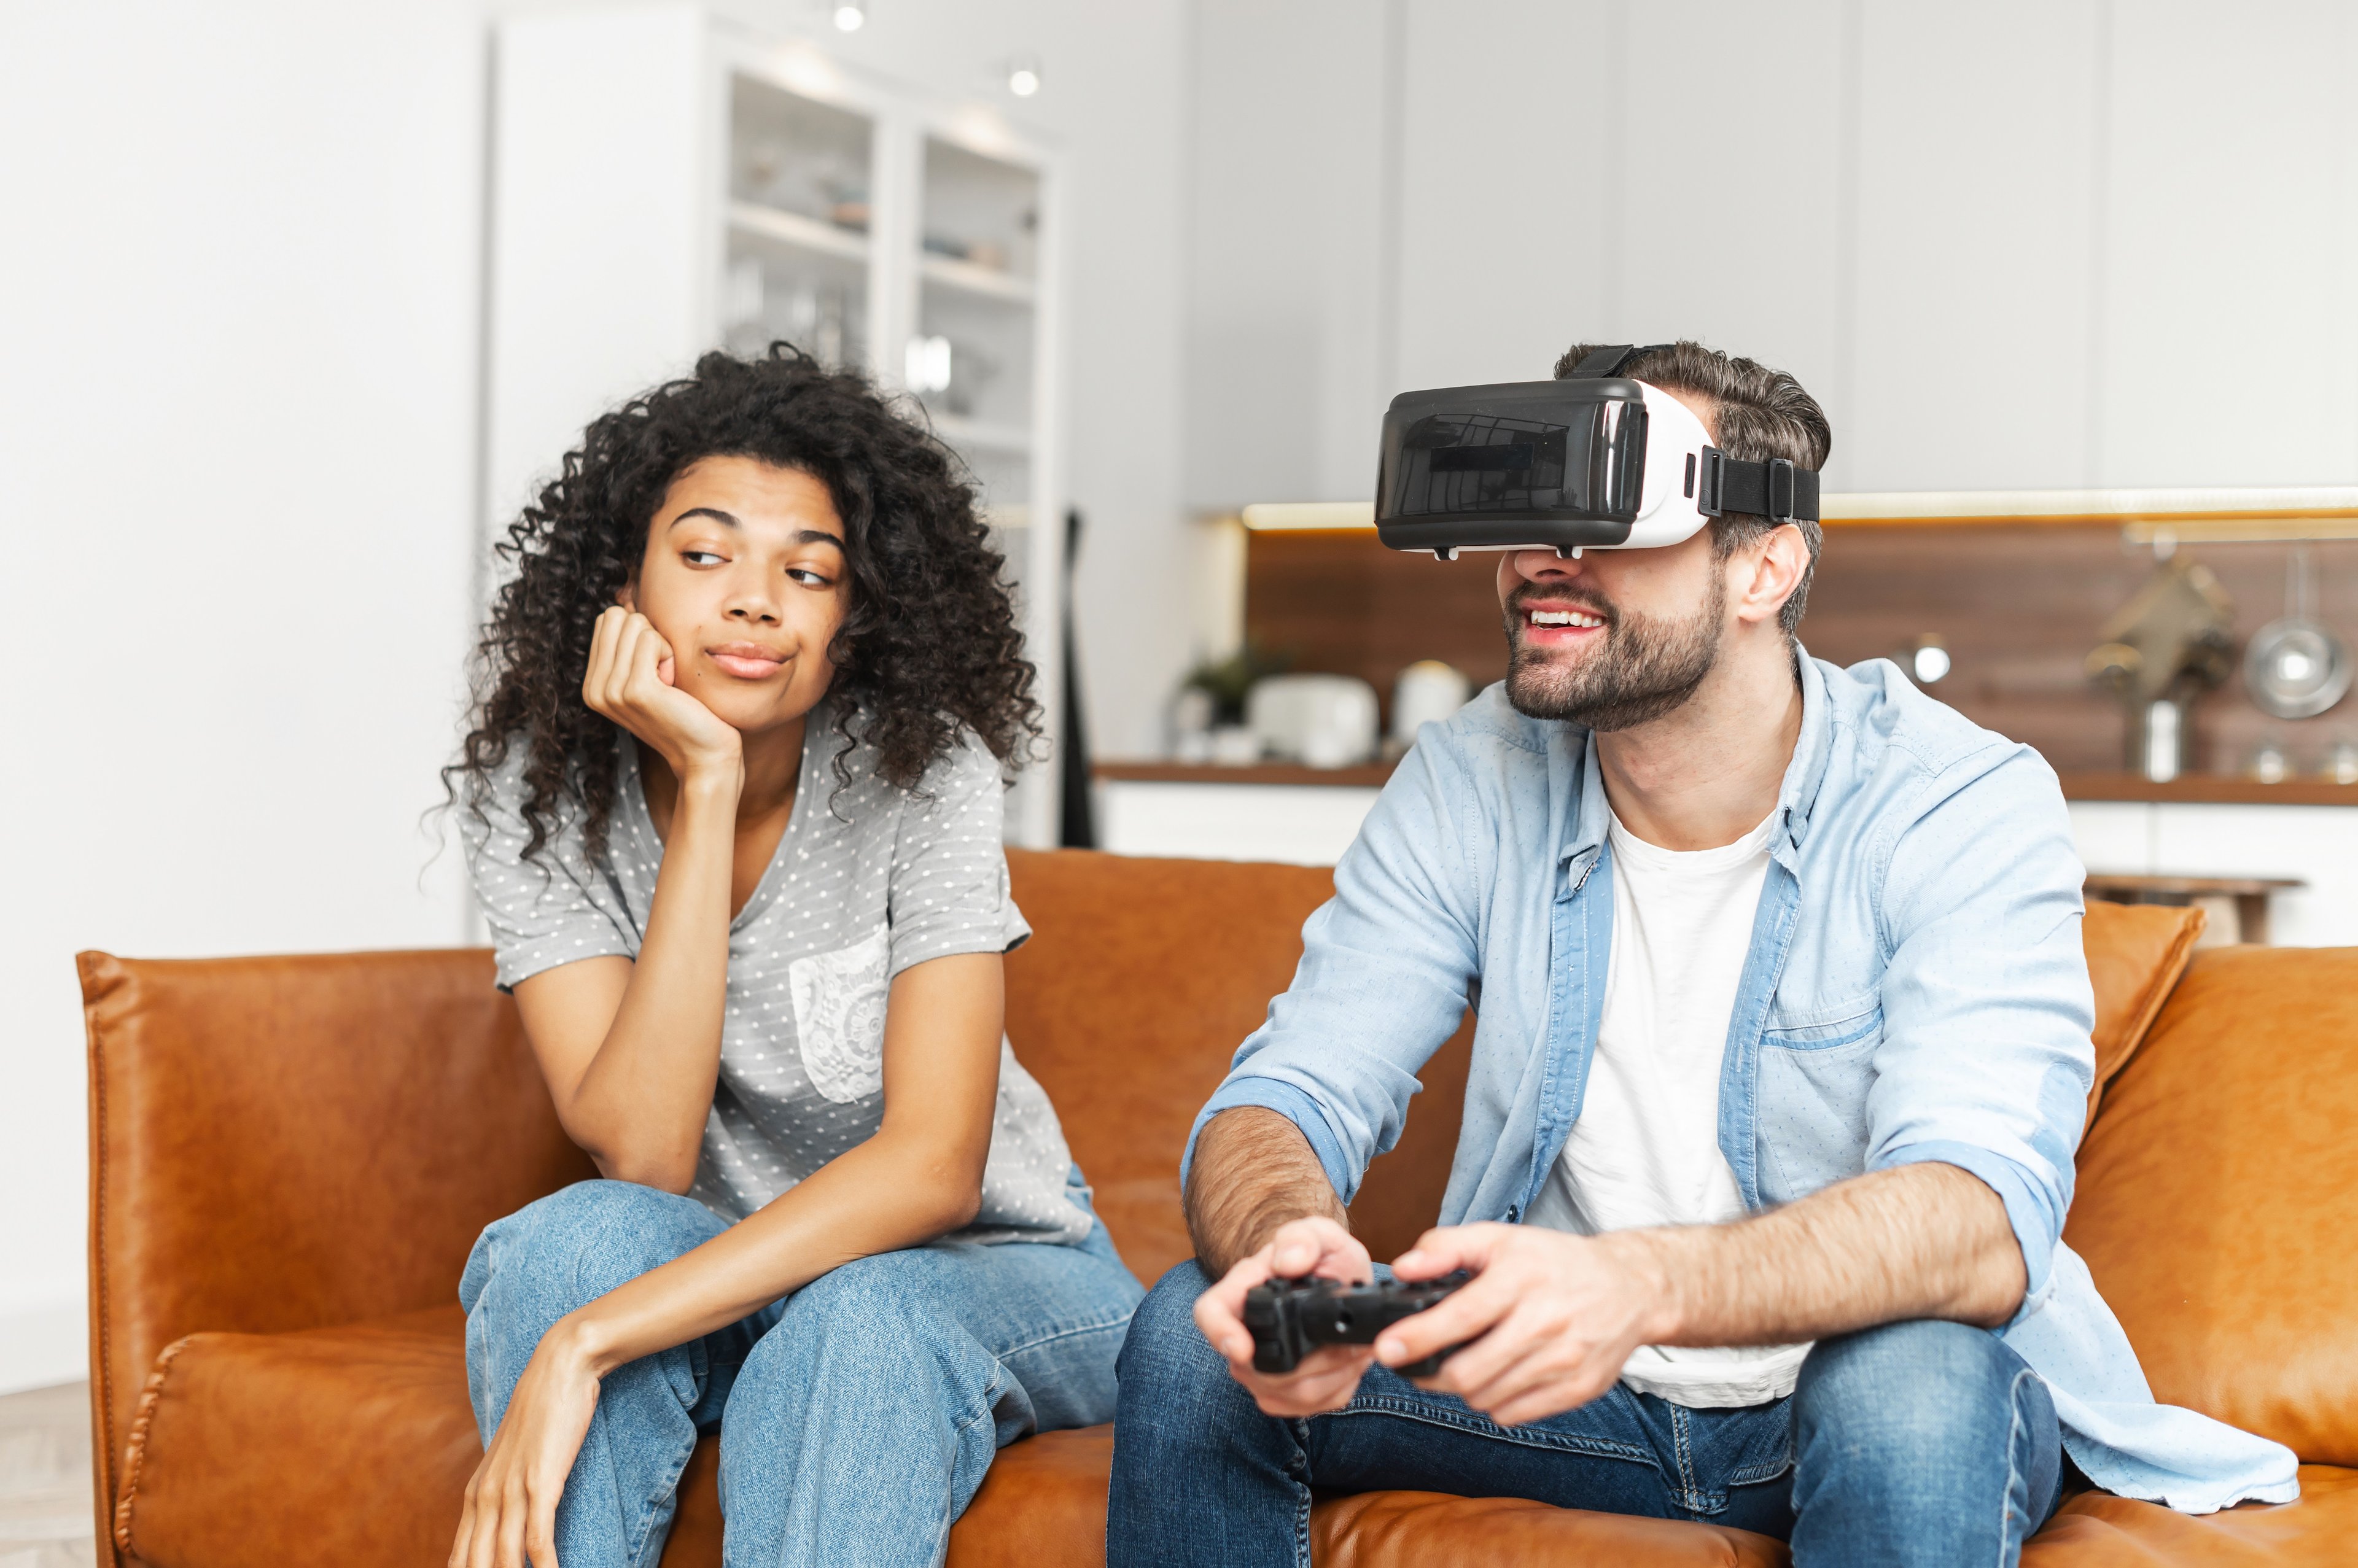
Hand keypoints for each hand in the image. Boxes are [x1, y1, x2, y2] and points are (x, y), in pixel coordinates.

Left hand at [449, 1322, 602, 1567]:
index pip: (459, 1559)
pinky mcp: (540, 1483)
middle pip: (476, 1565)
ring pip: (503, 1559)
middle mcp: (485, 1496)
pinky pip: (537, 1539)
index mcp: (475, 1494)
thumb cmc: (543, 1413)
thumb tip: (511, 1517)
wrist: (559, 1368)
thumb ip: (508, 1490)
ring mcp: (510, 1490)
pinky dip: (543, 1566)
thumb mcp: (516, 1458)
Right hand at [582, 606, 740, 783]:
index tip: (653, 669)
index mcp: (592, 684)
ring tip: (668, 682)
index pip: (606, 621)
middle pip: (617, 617)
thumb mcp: (646, 676)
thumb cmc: (684, 710)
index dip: (639, 634)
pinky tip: (674, 685)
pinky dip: (670, 654)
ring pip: (636, 625)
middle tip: (663, 673)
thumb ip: (628, 646)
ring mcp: (611, 691)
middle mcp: (594, 689)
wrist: (704, 753)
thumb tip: (626, 599)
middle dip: (648, 635)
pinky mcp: (636, 690)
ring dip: (662, 647)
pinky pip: (651, 639)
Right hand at [1193, 1215, 1376, 1416]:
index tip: (1242, 1349)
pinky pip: (1307, 1406)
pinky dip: (1337, 1388)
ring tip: (1352, 1348)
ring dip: (1331, 1374)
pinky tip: (1347, 1364)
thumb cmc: (1323, 1257)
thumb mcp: (1320, 1234)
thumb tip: (1288, 1261)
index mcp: (1241, 1289)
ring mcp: (1258, 1369)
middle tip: (1347, 1341)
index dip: (1220, 1334)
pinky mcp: (1282, 1394)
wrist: (1341, 1282)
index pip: (1210, 1313)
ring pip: (1287, 1392)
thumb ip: (1303, 1238)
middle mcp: (1242, 1333)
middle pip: (1254, 1368)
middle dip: (1312, 1360)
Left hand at [1377, 1223, 1666, 1426]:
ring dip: (1461, 1387)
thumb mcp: (1500, 1238)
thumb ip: (1445, 1247)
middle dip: (1430, 1373)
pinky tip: (1496, 1376)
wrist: (1629, 1287)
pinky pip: (1514, 1413)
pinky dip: (1493, 1401)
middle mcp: (1545, 1321)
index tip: (1386, 1349)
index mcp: (1522, 1278)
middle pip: (1468, 1372)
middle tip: (1416, 1363)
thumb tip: (1402, 1268)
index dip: (1417, 1337)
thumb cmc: (1555, 1263)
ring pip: (1487, 1397)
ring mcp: (1564, 1360)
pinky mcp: (1578, 1389)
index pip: (1461, 1316)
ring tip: (1461, 1363)